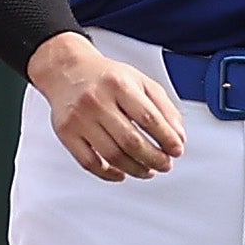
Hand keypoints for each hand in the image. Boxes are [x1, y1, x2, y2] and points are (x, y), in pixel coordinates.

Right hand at [28, 32, 185, 180]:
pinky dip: (109, 174)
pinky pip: (89, 163)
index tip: (177, 150)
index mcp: (119, 84)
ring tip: (148, 170)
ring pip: (112, 156)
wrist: (67, 71)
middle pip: (131, 141)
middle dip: (154, 159)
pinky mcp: (66, 133)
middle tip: (165, 164)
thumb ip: (164, 107)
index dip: (167, 139)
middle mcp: (97, 100)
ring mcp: (79, 119)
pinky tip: (122, 174)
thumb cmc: (106, 78)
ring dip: (136, 169)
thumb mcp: (140, 81)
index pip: (149, 118)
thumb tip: (178, 136)